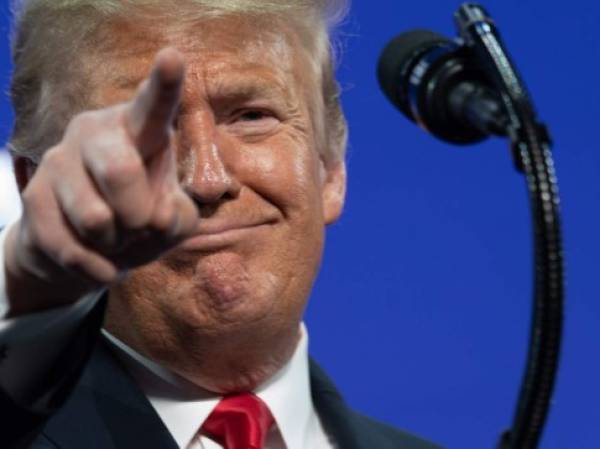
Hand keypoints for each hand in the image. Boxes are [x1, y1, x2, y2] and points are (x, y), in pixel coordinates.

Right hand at [4, 49, 198, 316]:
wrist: (87, 249)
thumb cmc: (142, 221)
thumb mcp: (173, 220)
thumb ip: (180, 217)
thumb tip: (157, 217)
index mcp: (138, 131)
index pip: (154, 107)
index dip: (164, 84)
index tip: (174, 56)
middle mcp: (94, 133)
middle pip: (119, 170)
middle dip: (139, 215)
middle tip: (142, 226)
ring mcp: (58, 161)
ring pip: (95, 217)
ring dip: (118, 244)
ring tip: (118, 239)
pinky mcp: (33, 197)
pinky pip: (70, 248)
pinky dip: (98, 268)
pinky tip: (104, 264)